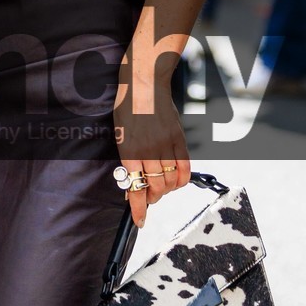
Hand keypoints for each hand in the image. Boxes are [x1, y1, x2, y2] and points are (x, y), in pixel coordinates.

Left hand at [115, 105, 189, 228]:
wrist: (144, 84)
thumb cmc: (126, 109)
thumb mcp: (120, 135)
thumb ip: (128, 159)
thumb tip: (134, 182)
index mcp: (129, 151)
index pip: (135, 188)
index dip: (138, 208)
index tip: (140, 220)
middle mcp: (148, 151)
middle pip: (156, 188)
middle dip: (152, 198)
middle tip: (149, 195)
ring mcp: (166, 145)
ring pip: (171, 181)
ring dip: (166, 190)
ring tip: (161, 186)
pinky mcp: (179, 139)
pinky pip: (185, 168)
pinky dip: (181, 180)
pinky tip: (176, 180)